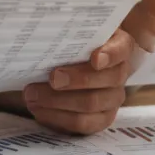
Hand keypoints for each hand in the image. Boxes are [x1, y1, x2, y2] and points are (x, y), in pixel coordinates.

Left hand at [23, 29, 137, 134]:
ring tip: (32, 95)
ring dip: (58, 102)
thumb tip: (46, 30)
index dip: (110, 55)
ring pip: (90, 105)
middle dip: (76, 80)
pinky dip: (57, 118)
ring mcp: (113, 99)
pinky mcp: (100, 119)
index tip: (95, 58)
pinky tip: (39, 109)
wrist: (82, 63)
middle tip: (52, 78)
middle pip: (106, 81)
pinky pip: (82, 124)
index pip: (121, 50)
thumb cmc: (78, 44)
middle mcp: (120, 74)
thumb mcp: (78, 33)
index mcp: (120, 47)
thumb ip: (70, 33)